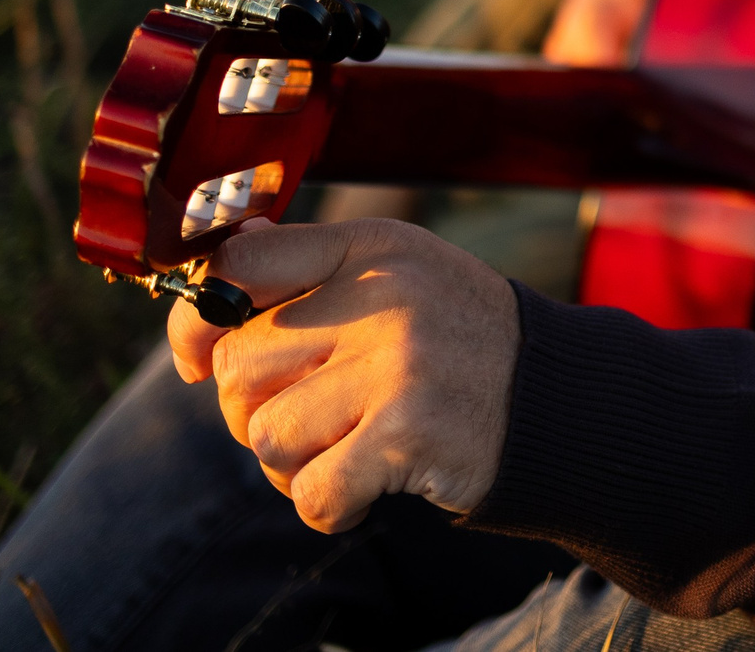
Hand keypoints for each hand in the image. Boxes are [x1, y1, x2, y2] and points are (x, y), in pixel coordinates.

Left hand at [167, 216, 520, 531]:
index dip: (193, 317)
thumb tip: (222, 255)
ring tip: (344, 450)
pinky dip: (327, 506)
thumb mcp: (401, 272)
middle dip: (251, 406)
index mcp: (372, 248)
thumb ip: (315, 266)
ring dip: (292, 464)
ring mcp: (396, 366)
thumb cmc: (462, 338)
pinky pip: (311, 492)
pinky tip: (363, 489)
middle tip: (307, 417)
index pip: (241, 264)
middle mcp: (382, 298)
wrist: (561, 400)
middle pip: (237, 364)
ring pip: (266, 436)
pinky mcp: (407, 436)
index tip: (194, 357)